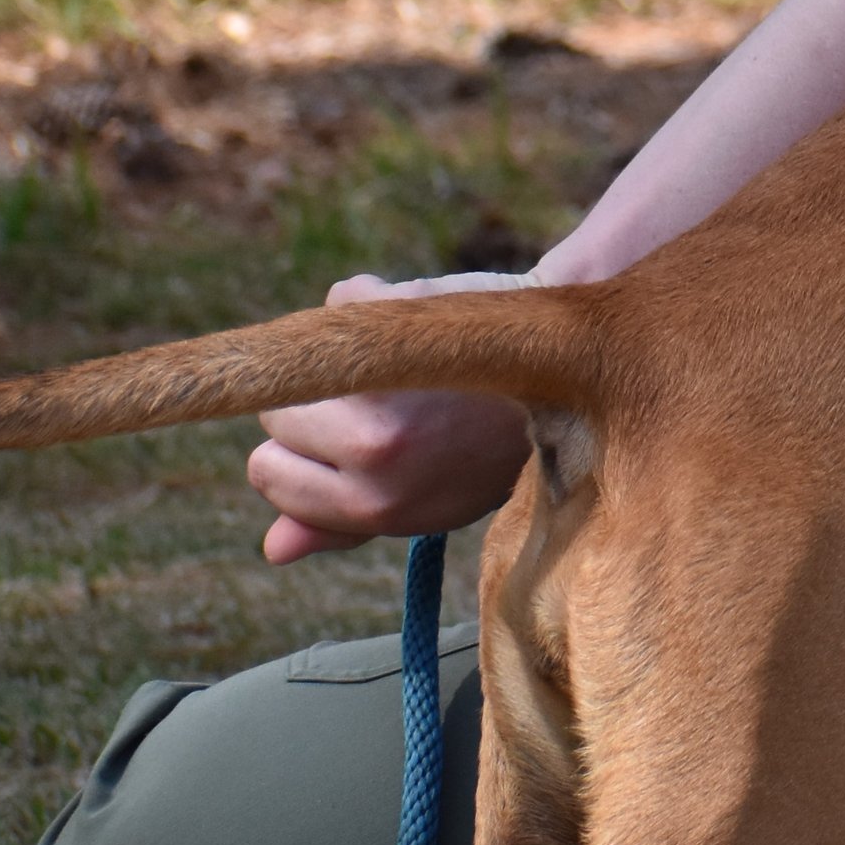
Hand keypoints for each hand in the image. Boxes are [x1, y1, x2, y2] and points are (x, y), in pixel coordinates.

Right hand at [248, 270, 537, 563]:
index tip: (354, 442)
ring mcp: (387, 382)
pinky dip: (373, 295)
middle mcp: (375, 448)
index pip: (268, 472)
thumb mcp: (427, 503)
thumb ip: (344, 526)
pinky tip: (423, 317)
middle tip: (391, 400)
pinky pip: (344, 299)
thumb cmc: (494, 442)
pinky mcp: (401, 318)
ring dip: (344, 353)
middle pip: (277, 416)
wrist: (575, 362)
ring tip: (409, 365)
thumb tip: (273, 549)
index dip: (306, 454)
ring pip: (303, 361)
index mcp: (376, 504)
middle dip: (318, 406)